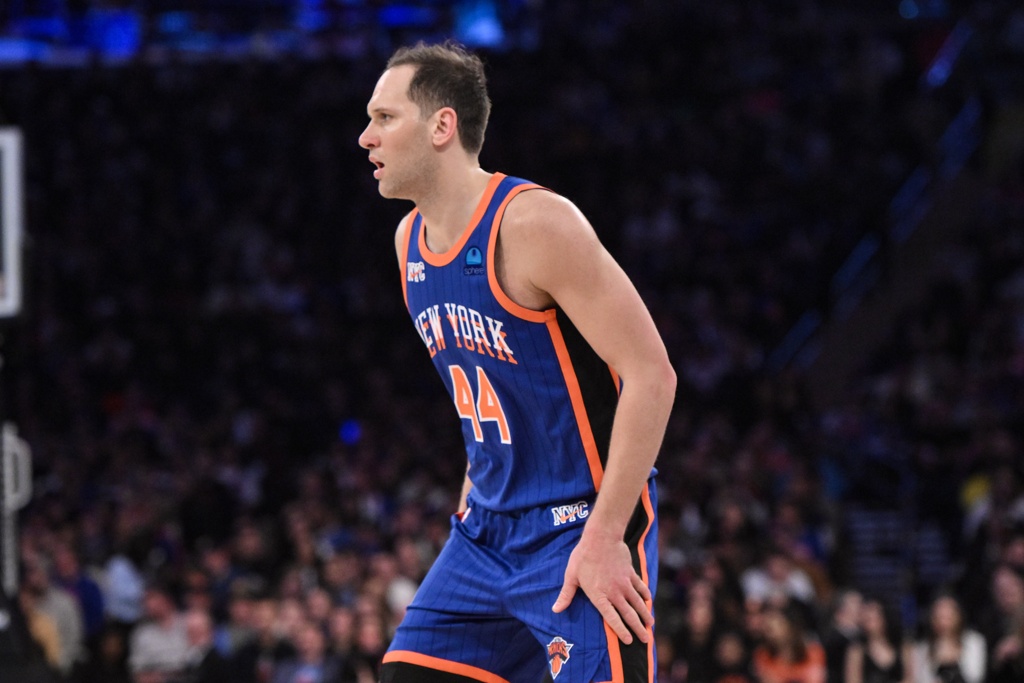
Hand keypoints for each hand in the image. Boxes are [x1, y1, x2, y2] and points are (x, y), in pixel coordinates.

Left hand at [551, 529, 652, 643]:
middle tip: (646, 639)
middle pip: (629, 614)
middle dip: (638, 629)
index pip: (612, 618)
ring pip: (638, 603)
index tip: (628, 641)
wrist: (601, 537)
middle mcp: (615, 592)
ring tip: (651, 625)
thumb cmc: (583, 557)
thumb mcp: (571, 576)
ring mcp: (625, 583)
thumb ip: (566, 595)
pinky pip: (640, 587)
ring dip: (645, 614)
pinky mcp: (631, 573)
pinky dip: (645, 595)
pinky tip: (649, 601)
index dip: (621, 631)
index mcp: (599, 596)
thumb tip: (556, 609)